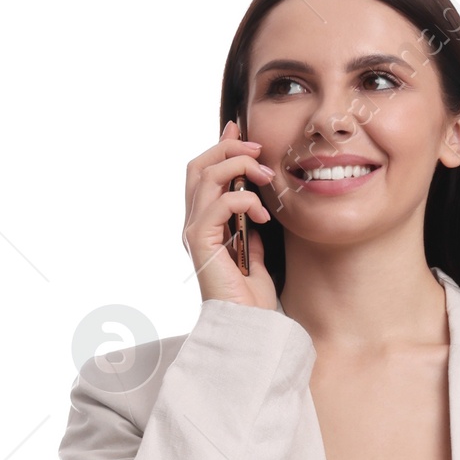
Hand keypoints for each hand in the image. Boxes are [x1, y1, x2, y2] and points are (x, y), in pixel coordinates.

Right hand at [185, 123, 280, 308]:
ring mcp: (194, 232)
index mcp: (204, 224)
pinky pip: (218, 203)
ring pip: (206, 176)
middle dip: (227, 148)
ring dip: (238, 167)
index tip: (243, 132)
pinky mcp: (201, 242)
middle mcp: (193, 224)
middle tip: (257, 148)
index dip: (220, 147)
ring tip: (265, 176)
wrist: (247, 327)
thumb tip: (254, 207)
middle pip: (198, 165)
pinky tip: (261, 214)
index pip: (203, 173)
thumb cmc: (250, 299)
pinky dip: (243, 199)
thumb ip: (248, 230)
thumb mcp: (254, 255)